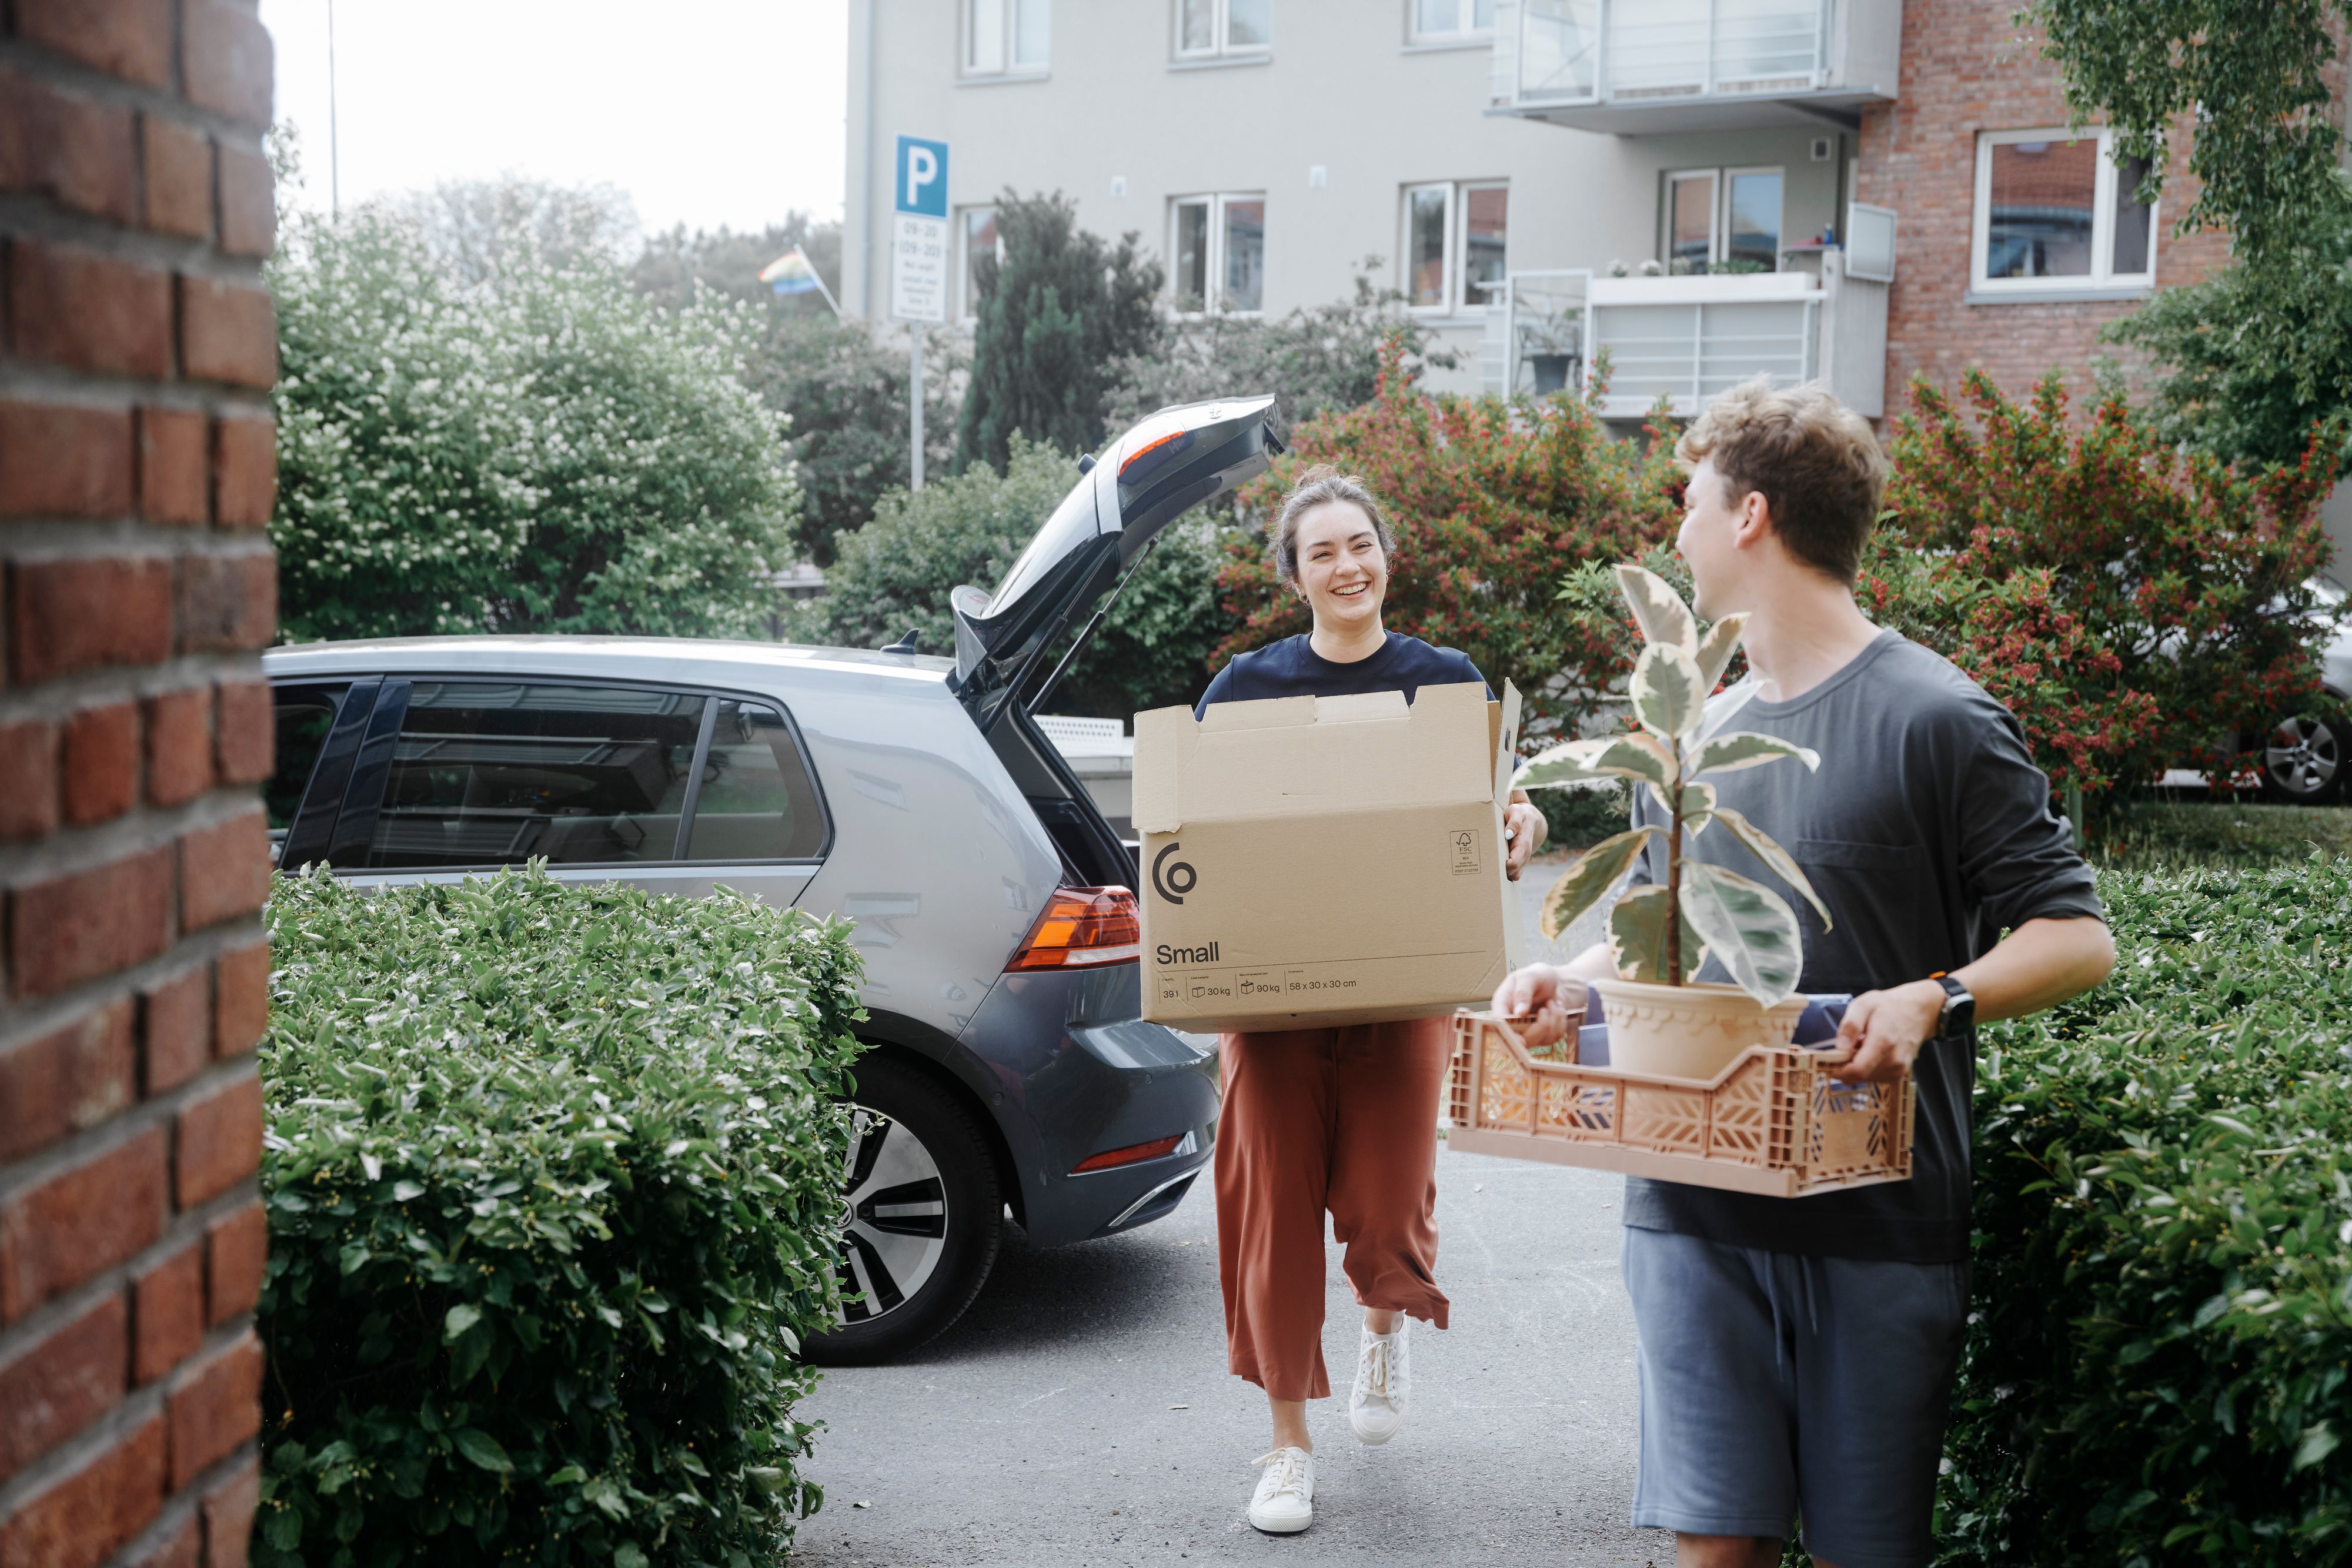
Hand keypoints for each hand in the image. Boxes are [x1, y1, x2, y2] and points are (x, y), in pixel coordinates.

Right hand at [1491, 963, 1586, 1049]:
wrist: (1553, 981)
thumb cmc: (1538, 976)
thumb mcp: (1529, 977)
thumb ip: (1523, 992)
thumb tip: (1519, 1012)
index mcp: (1502, 1004)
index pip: (1500, 1024)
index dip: (1509, 1034)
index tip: (1521, 1040)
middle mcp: (1512, 1020)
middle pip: (1522, 1039)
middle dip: (1540, 1026)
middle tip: (1546, 1009)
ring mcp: (1527, 1029)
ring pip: (1541, 1039)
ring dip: (1553, 1020)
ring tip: (1551, 1002)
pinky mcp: (1542, 1033)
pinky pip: (1554, 1037)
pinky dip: (1560, 1022)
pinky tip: (1556, 1008)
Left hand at [1503, 801, 1545, 881]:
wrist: (1530, 818)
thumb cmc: (1518, 814)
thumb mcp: (1516, 813)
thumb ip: (1514, 822)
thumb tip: (1508, 834)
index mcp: (1524, 838)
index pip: (1519, 854)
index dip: (1511, 862)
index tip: (1502, 864)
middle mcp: (1526, 849)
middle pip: (1517, 865)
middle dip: (1507, 870)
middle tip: (1493, 872)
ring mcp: (1525, 855)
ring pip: (1518, 870)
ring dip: (1508, 875)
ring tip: (1496, 877)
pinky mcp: (1522, 859)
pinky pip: (1518, 871)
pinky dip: (1511, 876)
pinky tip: (1503, 878)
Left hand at [1828, 979, 1946, 1083]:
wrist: (1919, 1011)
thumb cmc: (1889, 1006)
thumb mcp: (1864, 1005)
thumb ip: (1850, 1026)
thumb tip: (1840, 1048)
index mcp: (1882, 1042)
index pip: (1857, 1071)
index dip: (1839, 1070)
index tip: (1829, 1061)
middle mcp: (1894, 1060)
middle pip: (1859, 1076)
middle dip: (1846, 1066)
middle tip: (1847, 1047)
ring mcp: (1899, 1068)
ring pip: (1866, 1078)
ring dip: (1858, 1066)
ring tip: (1862, 1046)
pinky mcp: (1901, 1073)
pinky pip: (1876, 1077)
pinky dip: (1868, 1068)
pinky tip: (1871, 1052)